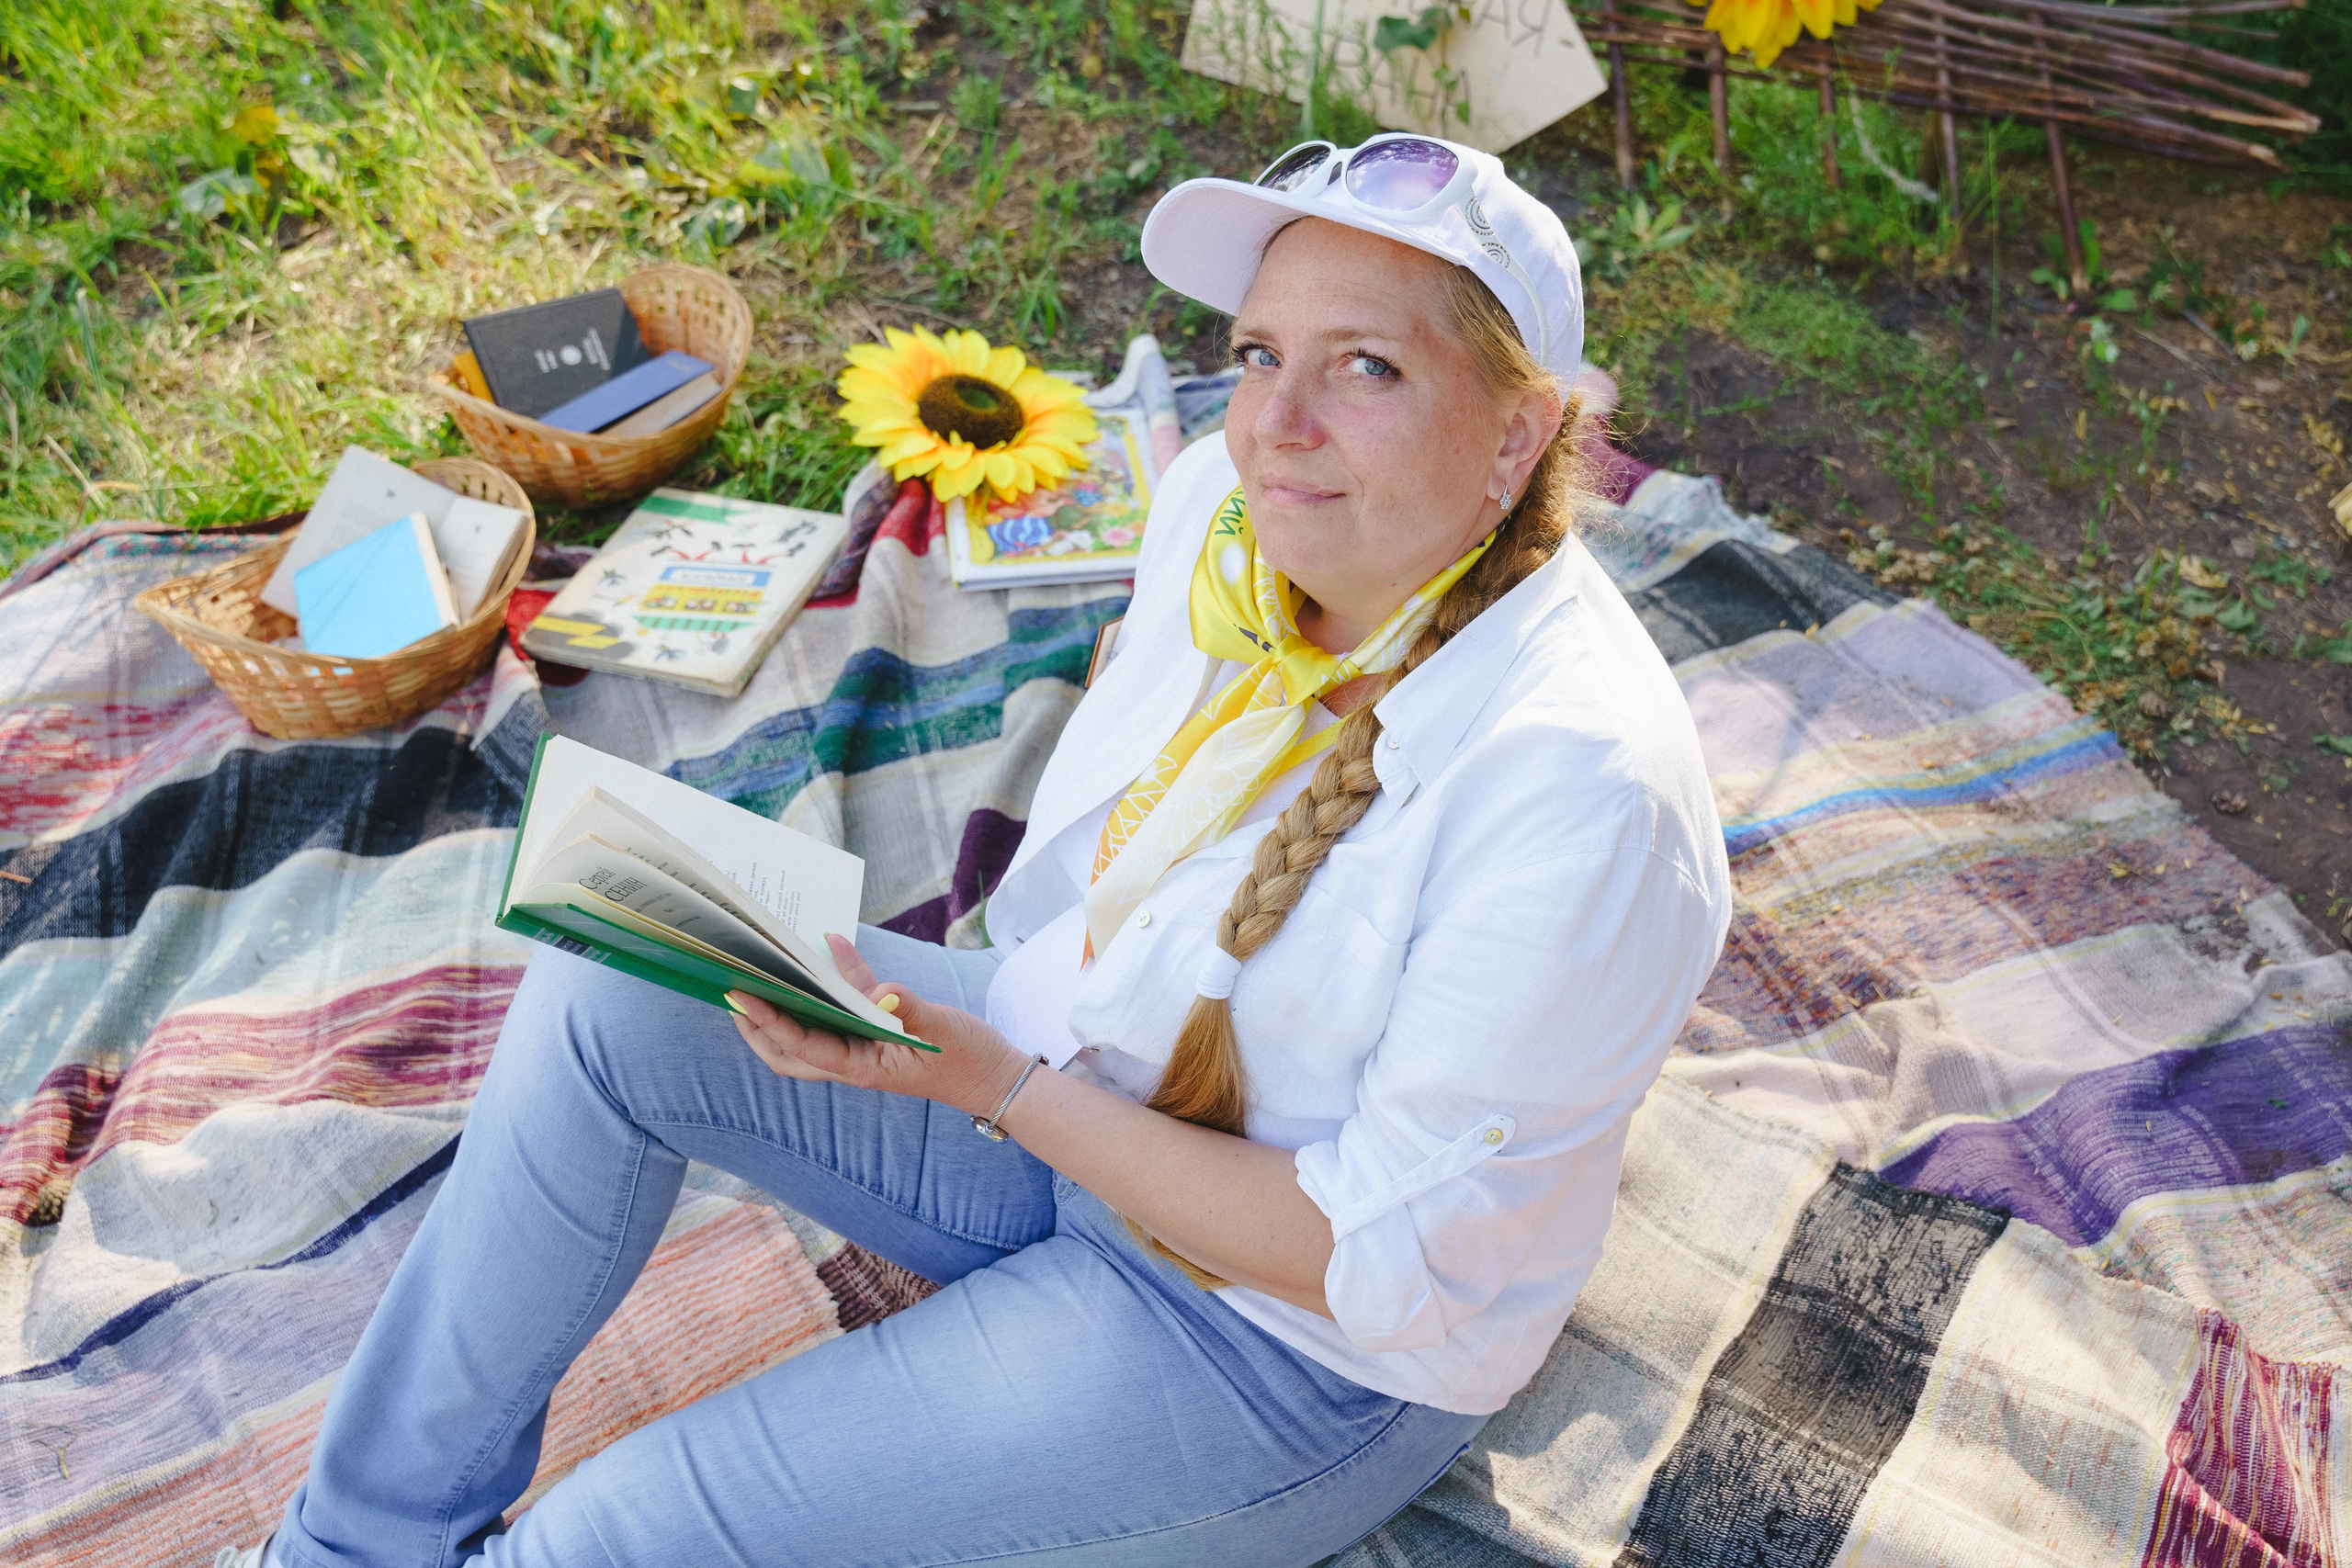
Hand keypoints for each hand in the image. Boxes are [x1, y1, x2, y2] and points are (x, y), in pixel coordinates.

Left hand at [728, 934, 1026, 1118]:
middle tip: (731, 991)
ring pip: (810, 1028)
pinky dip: (837, 976)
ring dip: (784, 1005)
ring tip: (761, 972)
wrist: (994, 1074)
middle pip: (788, 1050)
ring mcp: (865, 1045)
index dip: (768, 1021)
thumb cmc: (967, 1059)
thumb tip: (878, 993)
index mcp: (861, 1067)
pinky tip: (833, 942)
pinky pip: (848, 1001)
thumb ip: (908, 1010)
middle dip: (755, 1026)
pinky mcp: (881, 1027)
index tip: (740, 995)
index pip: (802, 1045)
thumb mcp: (940, 1031)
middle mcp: (854, 1059)